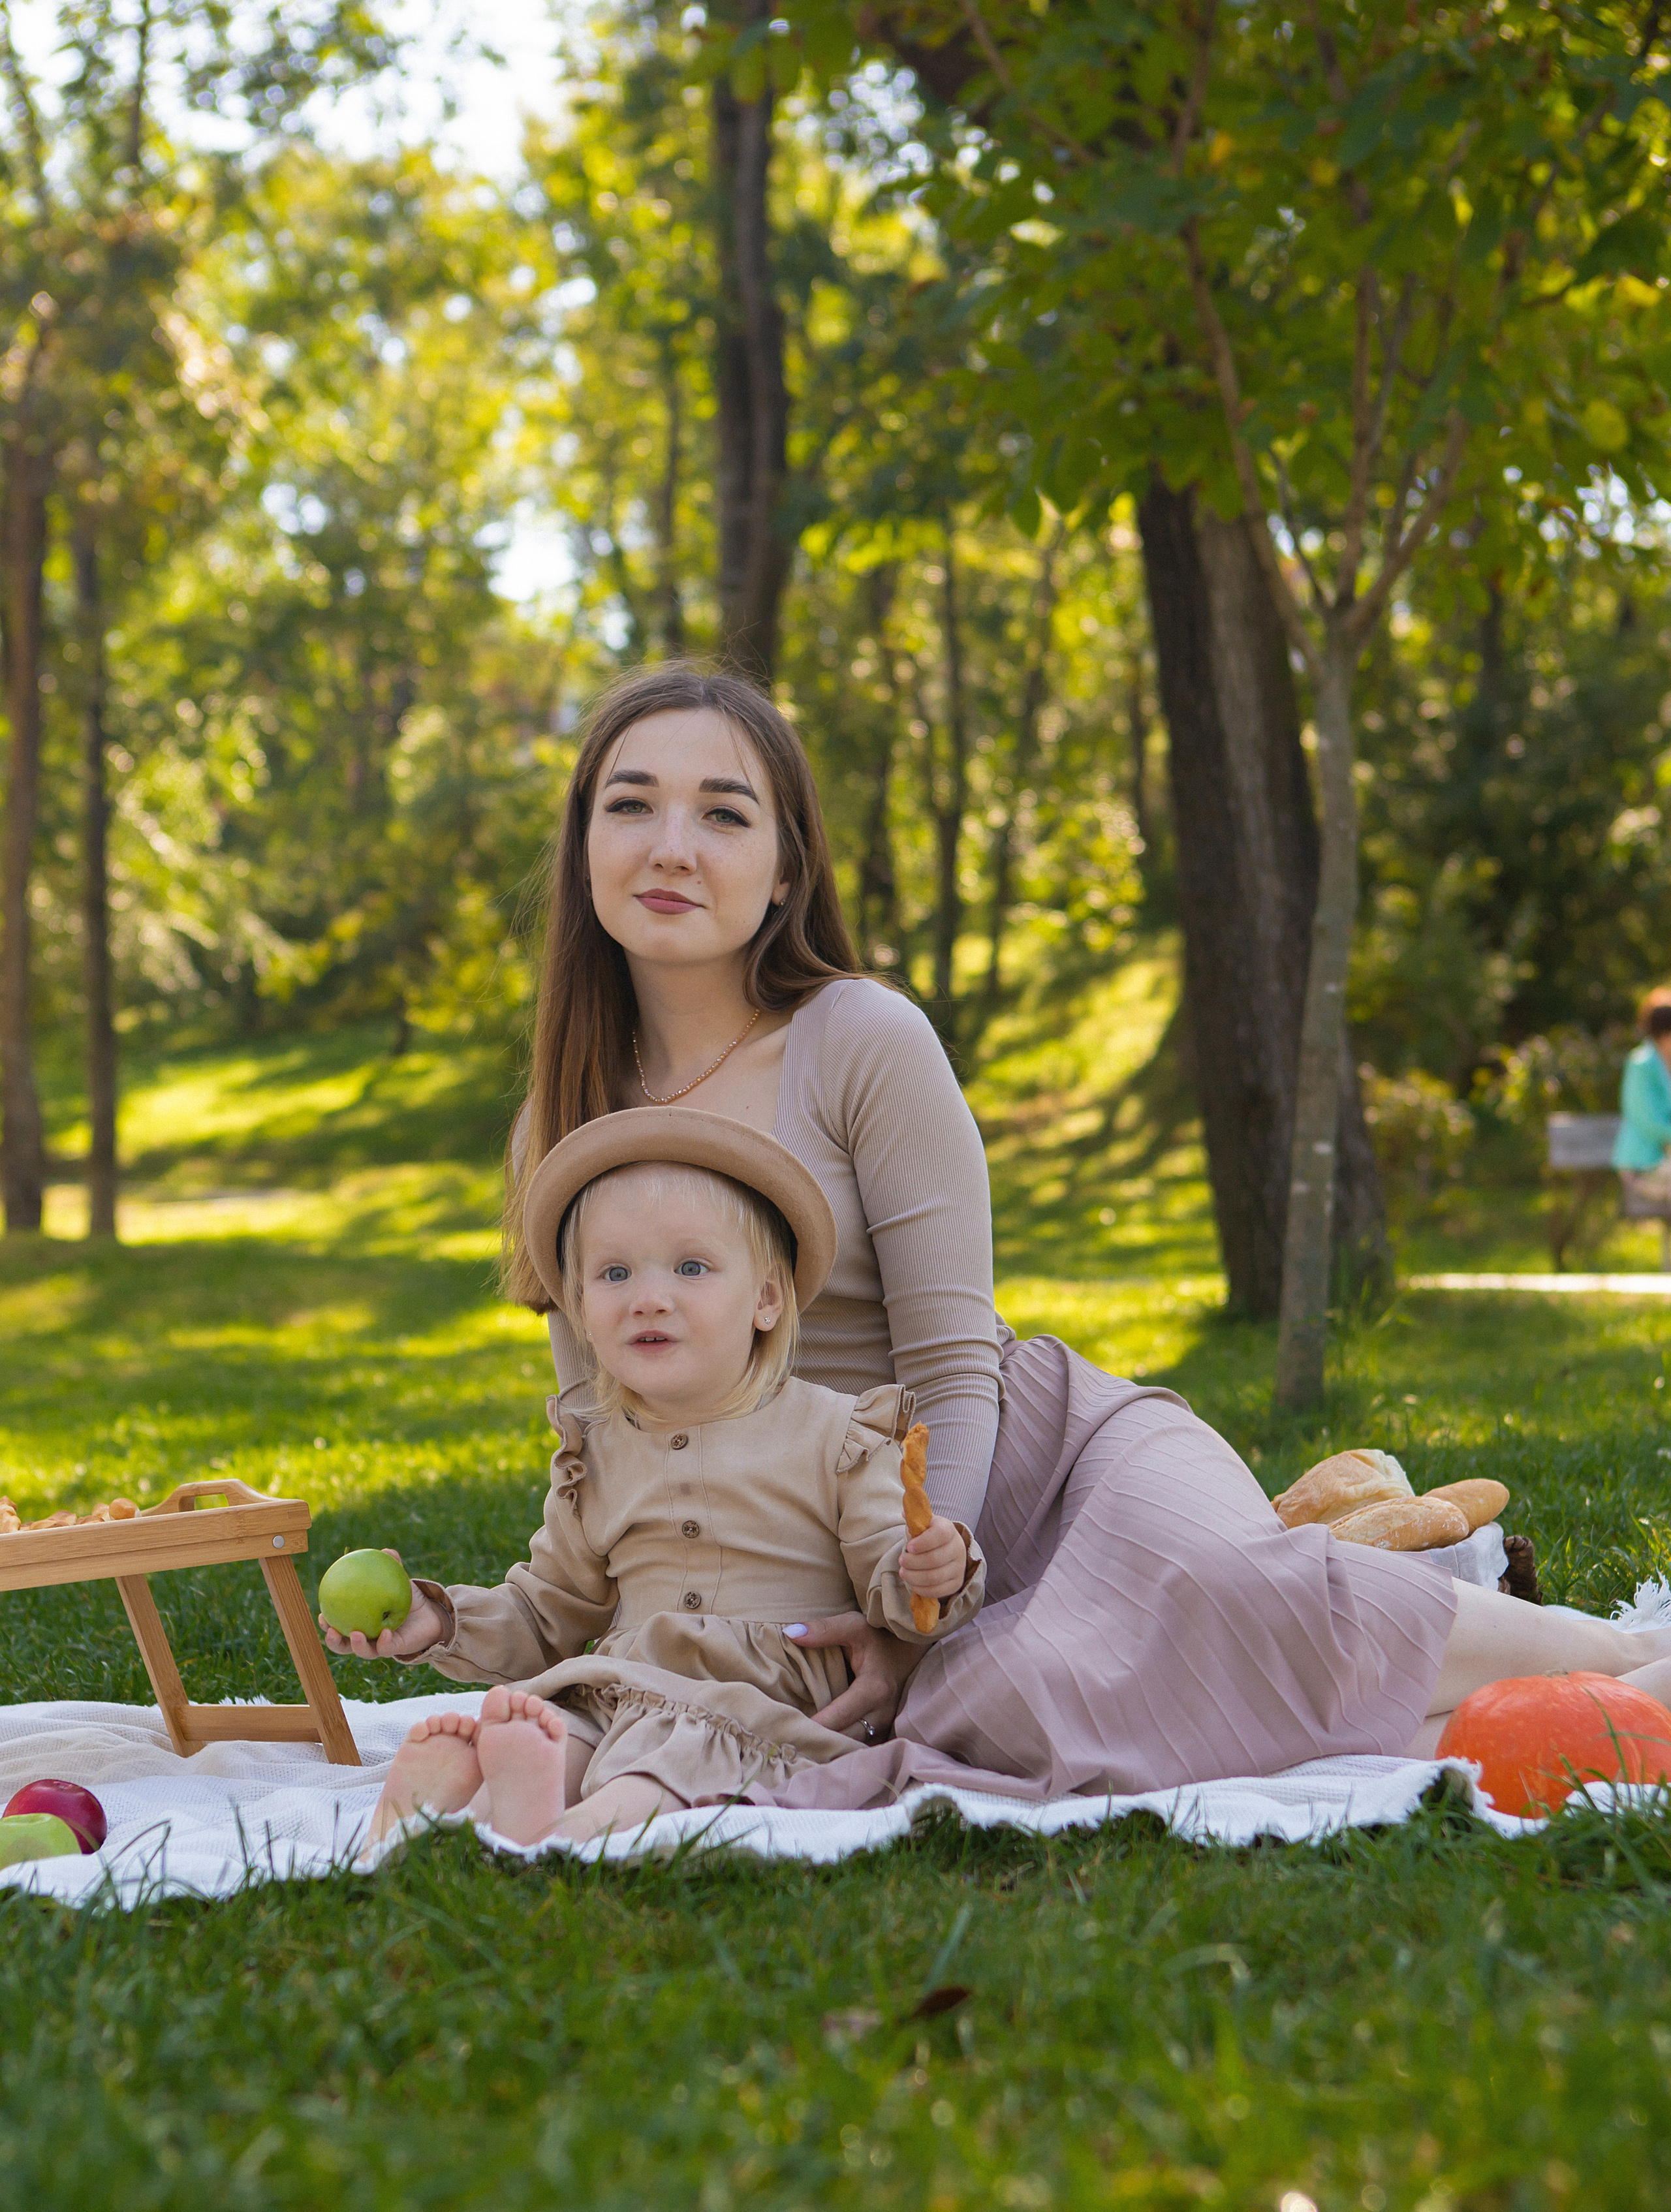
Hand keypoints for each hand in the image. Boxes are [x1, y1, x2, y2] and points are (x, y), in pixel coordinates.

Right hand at [317, 1551, 447, 1660]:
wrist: (431, 1614)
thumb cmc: (409, 1597)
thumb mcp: (400, 1582)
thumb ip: (393, 1567)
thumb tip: (386, 1550)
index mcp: (361, 1622)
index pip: (339, 1626)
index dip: (327, 1624)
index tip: (321, 1615)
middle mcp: (368, 1637)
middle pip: (344, 1645)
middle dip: (334, 1642)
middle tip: (330, 1630)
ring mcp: (380, 1646)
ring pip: (364, 1652)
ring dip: (356, 1646)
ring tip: (355, 1634)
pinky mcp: (396, 1650)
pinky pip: (388, 1648)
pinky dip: (384, 1642)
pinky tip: (386, 1633)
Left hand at [789, 1612, 925, 1736]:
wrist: (911, 1648)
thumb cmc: (879, 1636)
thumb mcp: (854, 1626)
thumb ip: (824, 1630)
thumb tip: (791, 1634)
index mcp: (874, 1689)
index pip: (838, 1717)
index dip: (813, 1726)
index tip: (787, 1729)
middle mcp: (882, 1713)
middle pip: (845, 1738)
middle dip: (818, 1741)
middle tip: (788, 1739)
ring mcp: (886, 1725)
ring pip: (853, 1747)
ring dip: (830, 1747)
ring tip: (801, 1745)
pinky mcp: (885, 1731)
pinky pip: (861, 1747)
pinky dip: (842, 1748)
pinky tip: (822, 1744)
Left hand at [901, 1514, 967, 1599]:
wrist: (946, 1549)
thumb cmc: (929, 1536)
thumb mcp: (923, 1524)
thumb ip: (914, 1519)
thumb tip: (905, 1513)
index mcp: (948, 1529)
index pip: (940, 1535)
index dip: (923, 1542)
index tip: (909, 1547)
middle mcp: (957, 1548)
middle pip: (934, 1560)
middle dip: (913, 1562)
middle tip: (901, 1561)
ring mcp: (959, 1567)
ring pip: (934, 1577)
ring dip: (914, 1577)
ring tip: (904, 1572)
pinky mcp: (956, 1583)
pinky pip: (938, 1591)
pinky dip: (921, 1589)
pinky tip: (912, 1583)